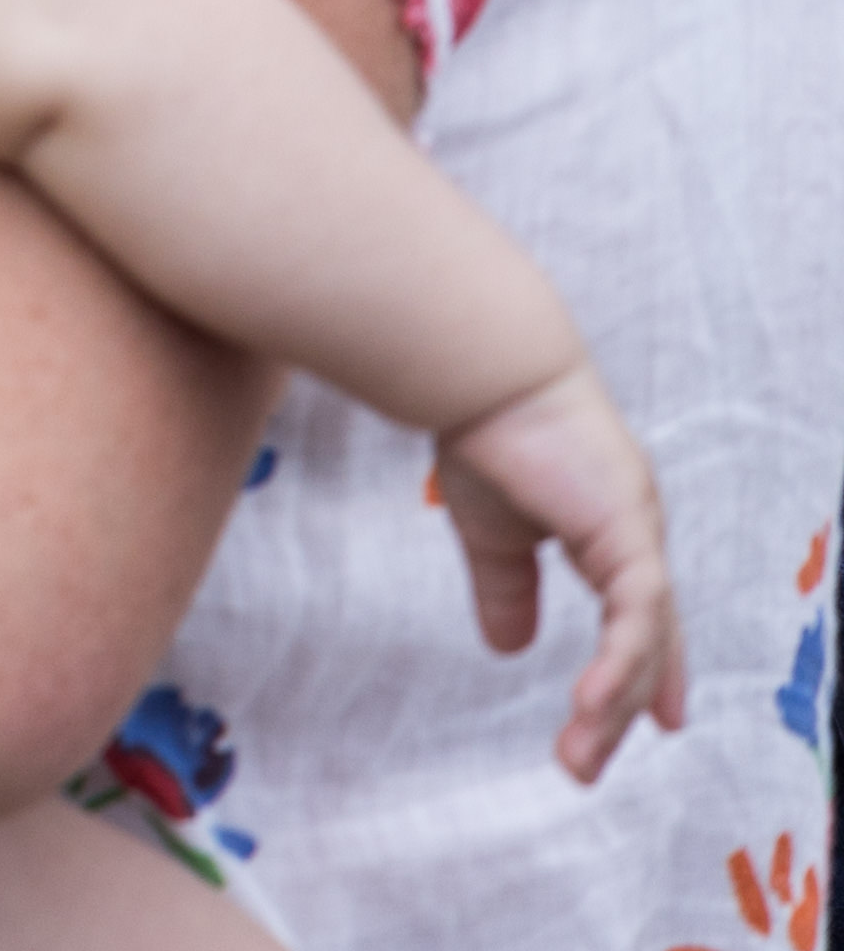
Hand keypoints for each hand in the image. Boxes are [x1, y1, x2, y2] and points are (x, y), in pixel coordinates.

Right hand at [439, 364, 686, 778]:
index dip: (646, 670)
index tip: (653, 724)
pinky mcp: (629, 533)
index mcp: (608, 532)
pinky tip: (594, 704)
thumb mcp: (492, 532)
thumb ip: (505, 588)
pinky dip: (621, 664)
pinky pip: (638, 617)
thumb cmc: (486, 433)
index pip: (640, 617)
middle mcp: (635, 537)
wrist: (483, 373)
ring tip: (578, 752)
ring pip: (646, 640)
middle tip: (583, 762)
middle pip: (648, 642)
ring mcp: (638, 534)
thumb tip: (508, 650)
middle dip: (622, 706)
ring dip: (616, 701)